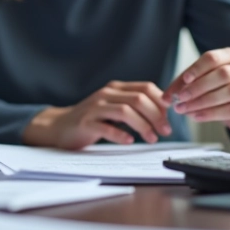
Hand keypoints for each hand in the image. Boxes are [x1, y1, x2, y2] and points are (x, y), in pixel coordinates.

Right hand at [23, 81, 171, 149]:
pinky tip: (129, 141)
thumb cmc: (92, 119)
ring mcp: (95, 107)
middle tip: (165, 131)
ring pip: (125, 111)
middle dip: (156, 116)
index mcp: (116, 88)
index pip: (146, 88)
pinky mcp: (86, 122)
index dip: (161, 102)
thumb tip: (164, 113)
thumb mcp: (114, 107)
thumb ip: (134, 106)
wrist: (59, 126)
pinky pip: (106, 127)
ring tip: (152, 138)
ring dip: (143, 126)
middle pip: (138, 99)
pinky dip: (121, 135)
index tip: (169, 117)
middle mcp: (106, 94)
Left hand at [162, 47, 229, 138]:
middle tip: (180, 99)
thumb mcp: (201, 82)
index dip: (198, 68)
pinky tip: (197, 116)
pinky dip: (213, 114)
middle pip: (222, 75)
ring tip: (185, 110)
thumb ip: (183, 85)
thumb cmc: (218, 90)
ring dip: (203, 102)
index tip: (185, 79)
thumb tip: (166, 98)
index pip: (213, 57)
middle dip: (198, 87)